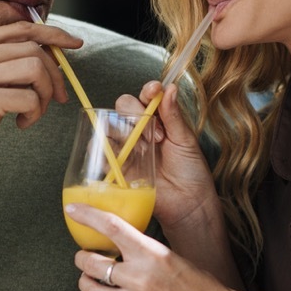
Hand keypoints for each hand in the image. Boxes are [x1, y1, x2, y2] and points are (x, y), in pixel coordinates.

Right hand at [0, 21, 81, 182]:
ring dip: (46, 95)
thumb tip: (51, 58)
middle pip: (34, 50)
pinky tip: (20, 125)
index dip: (54, 34)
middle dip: (55, 75)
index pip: (22, 28)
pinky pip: (30, 98)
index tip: (75, 44)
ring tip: (34, 113)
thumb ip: (4, 65)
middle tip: (58, 98)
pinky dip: (34, 114)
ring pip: (36, 70)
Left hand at [65, 203, 269, 290]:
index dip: (88, 216)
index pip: (112, 227)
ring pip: (91, 289)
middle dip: (82, 258)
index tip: (74, 210)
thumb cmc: (203, 290)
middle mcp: (141, 278)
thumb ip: (145, 252)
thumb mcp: (173, 258)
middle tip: (85, 257)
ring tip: (93, 280)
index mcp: (153, 254)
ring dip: (88, 282)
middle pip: (91, 262)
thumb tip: (120, 245)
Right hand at [115, 83, 217, 232]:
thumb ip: (174, 115)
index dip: (147, 90)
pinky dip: (105, 149)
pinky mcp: (116, 166)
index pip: (145, 97)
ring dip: (122, 129)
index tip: (154, 90)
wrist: (188, 203)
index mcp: (158, 120)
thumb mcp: (185, 140)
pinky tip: (123, 155)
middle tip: (157, 133)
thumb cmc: (190, 171)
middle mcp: (139, 130)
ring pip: (108, 125)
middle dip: (135, 111)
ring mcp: (126, 147)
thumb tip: (170, 88)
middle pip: (123, 107)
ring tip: (144, 146)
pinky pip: (100, 152)